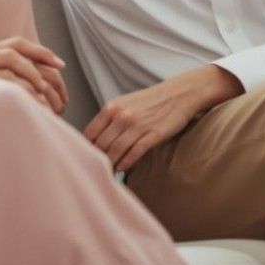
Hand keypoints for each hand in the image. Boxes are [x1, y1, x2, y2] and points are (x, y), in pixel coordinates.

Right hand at [0, 37, 67, 113]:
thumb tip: (7, 80)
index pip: (14, 44)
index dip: (39, 51)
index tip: (58, 62)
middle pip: (16, 54)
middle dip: (43, 66)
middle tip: (60, 81)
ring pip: (12, 69)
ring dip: (34, 83)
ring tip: (49, 99)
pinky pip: (1, 87)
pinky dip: (21, 94)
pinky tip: (33, 105)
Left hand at [83, 66, 239, 171]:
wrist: (179, 94)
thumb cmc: (150, 101)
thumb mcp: (124, 103)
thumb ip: (108, 119)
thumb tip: (93, 140)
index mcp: (112, 107)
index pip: (90, 133)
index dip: (85, 148)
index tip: (85, 158)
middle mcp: (122, 116)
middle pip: (101, 144)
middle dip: (97, 159)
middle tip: (96, 168)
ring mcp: (138, 125)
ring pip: (116, 150)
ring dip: (111, 163)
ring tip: (109, 171)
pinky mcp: (154, 134)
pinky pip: (135, 152)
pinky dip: (126, 163)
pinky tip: (122, 168)